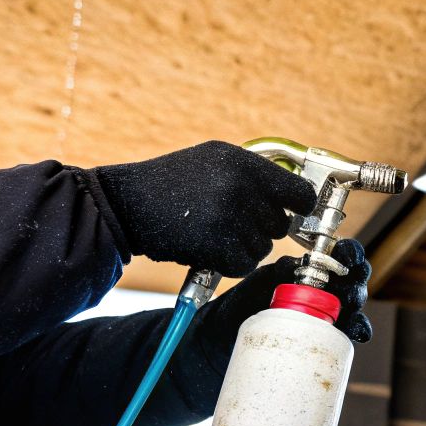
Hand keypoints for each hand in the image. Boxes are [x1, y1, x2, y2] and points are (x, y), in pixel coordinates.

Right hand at [92, 141, 315, 276]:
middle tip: (231, 224)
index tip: (297, 213)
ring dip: (241, 248)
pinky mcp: (216, 244)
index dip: (300, 207)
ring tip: (212, 232)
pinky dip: (228, 264)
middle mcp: (241, 186)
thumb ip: (253, 174)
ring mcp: (229, 215)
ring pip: (262, 248)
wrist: (126, 203)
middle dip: (259, 229)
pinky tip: (208, 249)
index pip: (299, 192)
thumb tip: (296, 197)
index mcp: (244, 162)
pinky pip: (244, 265)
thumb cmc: (170, 183)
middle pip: (280, 224)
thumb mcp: (213, 159)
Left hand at [190, 239, 375, 378]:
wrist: (220, 343)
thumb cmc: (240, 306)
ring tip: (353, 318)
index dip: (350, 253)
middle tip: (349, 294)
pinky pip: (344, 334)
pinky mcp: (321, 338)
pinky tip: (358, 334)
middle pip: (352, 283)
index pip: (339, 256)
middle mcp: (321, 291)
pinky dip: (356, 332)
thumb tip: (294, 265)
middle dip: (357, 285)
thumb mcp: (258, 283)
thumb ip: (278, 272)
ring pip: (352, 309)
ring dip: (359, 311)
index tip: (348, 256)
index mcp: (309, 270)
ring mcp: (323, 316)